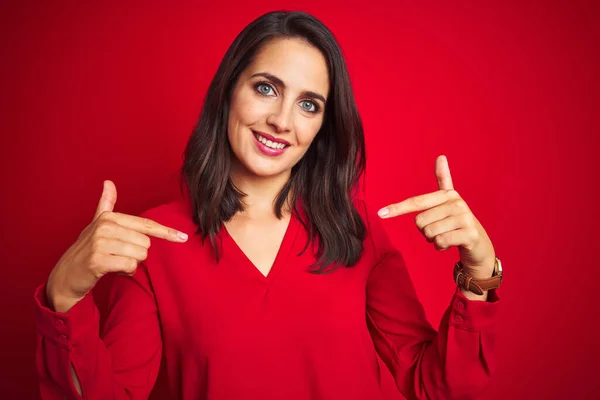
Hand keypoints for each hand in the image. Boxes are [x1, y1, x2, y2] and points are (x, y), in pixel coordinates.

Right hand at [46, 180, 188, 312]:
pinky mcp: (98, 260)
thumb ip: (105, 203)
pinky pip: (129, 267)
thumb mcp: (96, 224)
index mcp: (109, 217)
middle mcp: (105, 226)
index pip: (146, 225)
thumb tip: (109, 182)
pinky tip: (111, 270)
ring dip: (130, 264)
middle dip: (136, 255)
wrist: (66, 276)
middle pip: (146, 244)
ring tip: (113, 262)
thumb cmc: (86, 250)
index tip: (183, 237)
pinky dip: (125, 272)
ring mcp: (100, 243)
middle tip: (117, 256)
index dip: (166, 232)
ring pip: (139, 256)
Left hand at [377, 155, 494, 279]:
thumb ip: (443, 180)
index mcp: (447, 195)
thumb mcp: (448, 202)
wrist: (479, 243)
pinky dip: (441, 247)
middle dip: (425, 232)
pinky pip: (440, 242)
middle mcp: (456, 203)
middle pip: (419, 222)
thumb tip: (441, 156)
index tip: (380, 213)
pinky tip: (451, 244)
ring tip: (447, 235)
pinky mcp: (469, 234)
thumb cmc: (457, 222)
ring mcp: (464, 218)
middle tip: (441, 229)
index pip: (416, 202)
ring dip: (434, 240)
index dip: (398, 208)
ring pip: (429, 233)